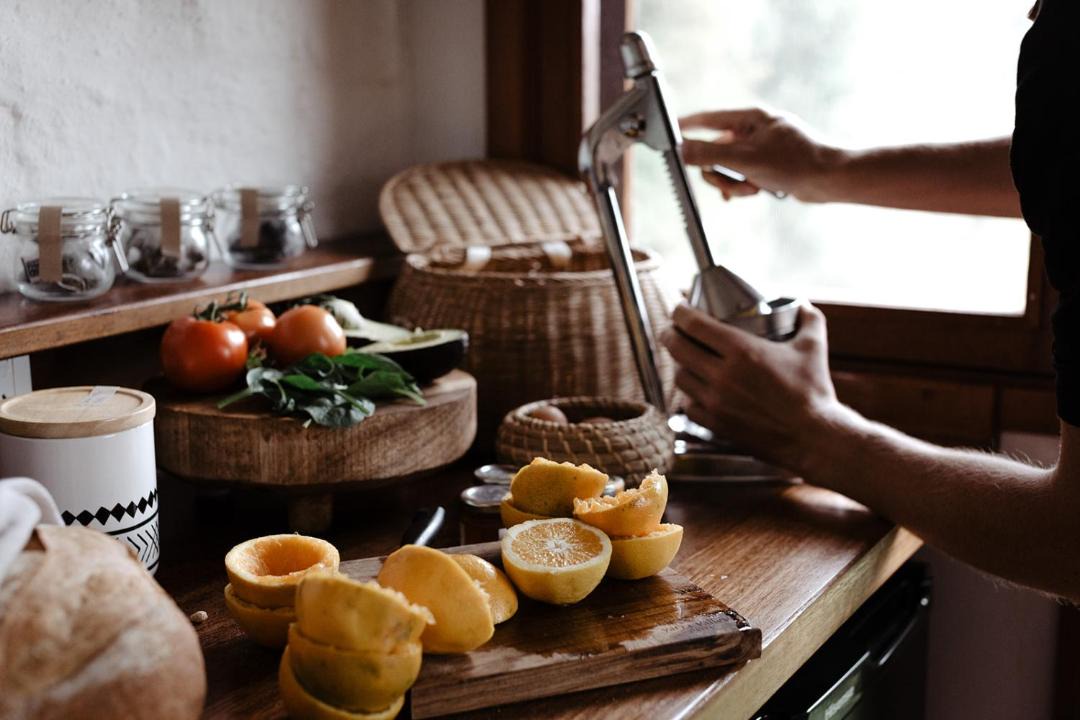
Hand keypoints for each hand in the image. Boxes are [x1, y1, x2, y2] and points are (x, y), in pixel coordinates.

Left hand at [660, 302, 842, 472]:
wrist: (813, 438)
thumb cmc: (814, 392)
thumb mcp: (814, 347)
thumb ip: (809, 319)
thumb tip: (803, 304)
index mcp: (742, 351)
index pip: (694, 324)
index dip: (679, 312)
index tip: (679, 308)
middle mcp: (723, 375)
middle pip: (677, 348)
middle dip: (670, 334)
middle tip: (673, 330)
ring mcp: (716, 402)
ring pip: (680, 377)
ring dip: (679, 365)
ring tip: (686, 360)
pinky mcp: (716, 425)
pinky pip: (688, 406)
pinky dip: (689, 396)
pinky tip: (697, 390)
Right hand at [679, 108, 844, 202]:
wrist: (829, 180)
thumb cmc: (795, 163)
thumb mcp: (744, 159)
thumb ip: (709, 153)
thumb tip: (681, 149)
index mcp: (750, 118)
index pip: (709, 118)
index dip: (687, 126)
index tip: (669, 131)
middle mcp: (754, 130)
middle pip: (715, 149)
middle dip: (719, 172)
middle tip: (727, 183)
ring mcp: (761, 148)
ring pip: (728, 166)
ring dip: (733, 182)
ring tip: (751, 189)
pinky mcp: (767, 164)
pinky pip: (742, 175)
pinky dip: (743, 186)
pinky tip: (751, 192)